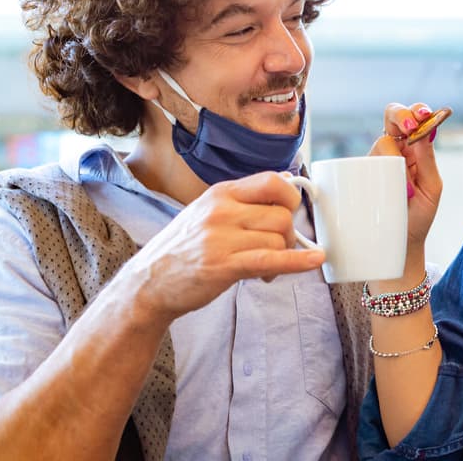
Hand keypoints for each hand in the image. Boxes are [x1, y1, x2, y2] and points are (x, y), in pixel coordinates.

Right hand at [120, 172, 324, 322]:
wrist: (148, 283)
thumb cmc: (183, 249)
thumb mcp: (208, 211)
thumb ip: (246, 198)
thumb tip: (286, 180)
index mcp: (220, 193)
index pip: (272, 182)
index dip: (289, 198)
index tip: (288, 212)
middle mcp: (221, 211)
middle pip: (282, 215)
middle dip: (288, 235)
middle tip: (276, 248)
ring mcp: (221, 238)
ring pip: (279, 239)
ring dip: (282, 256)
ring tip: (265, 268)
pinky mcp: (223, 266)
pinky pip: (271, 259)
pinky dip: (297, 262)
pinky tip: (314, 260)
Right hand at [374, 102, 443, 248]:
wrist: (399, 245)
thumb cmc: (418, 216)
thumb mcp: (431, 188)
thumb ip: (427, 160)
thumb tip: (426, 130)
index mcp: (414, 149)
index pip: (412, 119)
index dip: (414, 111)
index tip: (421, 117)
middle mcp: (393, 151)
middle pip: (391, 117)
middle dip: (400, 114)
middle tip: (409, 126)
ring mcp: (374, 162)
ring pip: (380, 143)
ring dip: (394, 159)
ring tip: (406, 190)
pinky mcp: (357, 175)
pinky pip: (361, 163)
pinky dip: (372, 171)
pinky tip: (379, 189)